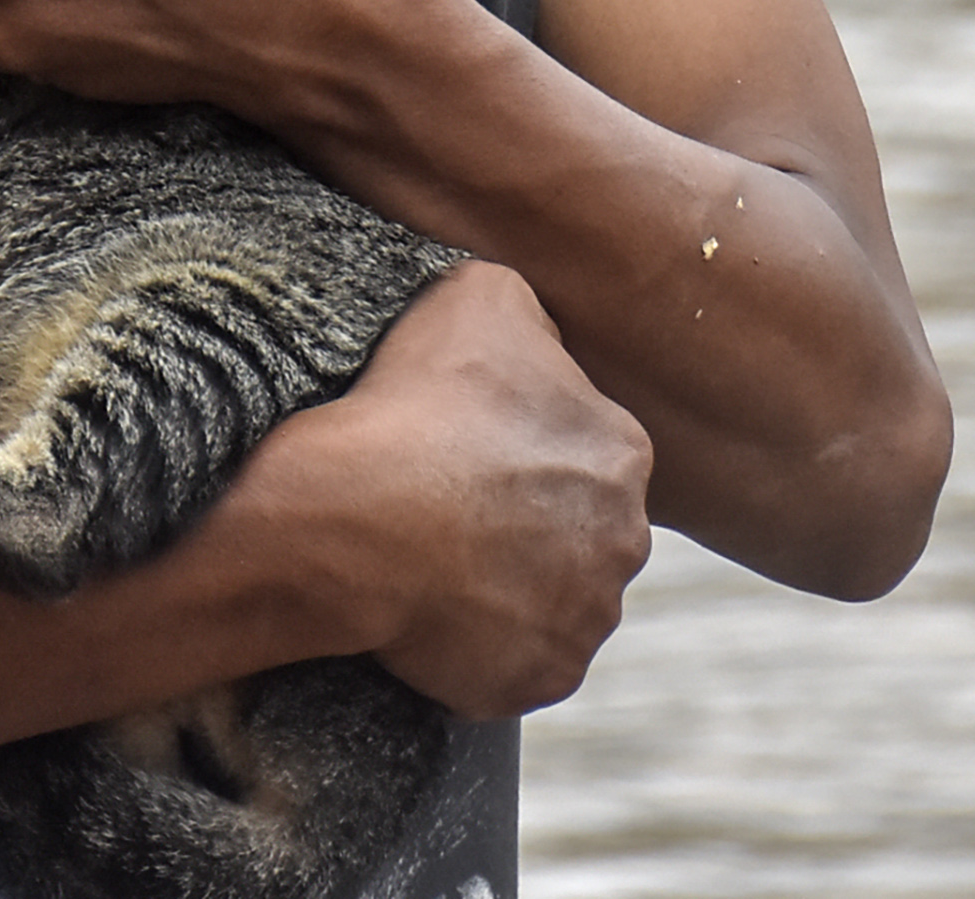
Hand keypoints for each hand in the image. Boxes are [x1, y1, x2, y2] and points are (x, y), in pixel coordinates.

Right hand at [243, 262, 651, 719]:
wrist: (349, 519)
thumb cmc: (408, 403)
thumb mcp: (480, 296)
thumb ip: (531, 319)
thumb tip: (538, 344)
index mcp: (620, 452)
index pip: (586, 452)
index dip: (525, 451)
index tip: (469, 454)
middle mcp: (625, 540)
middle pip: (580, 530)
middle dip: (529, 524)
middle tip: (451, 512)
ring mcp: (586, 617)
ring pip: (554, 599)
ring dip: (509, 587)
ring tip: (434, 564)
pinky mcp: (541, 678)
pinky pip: (518, 662)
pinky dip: (483, 647)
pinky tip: (432, 613)